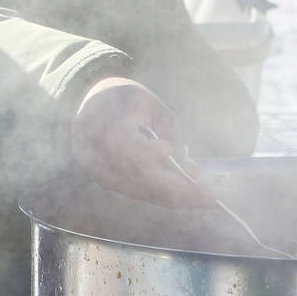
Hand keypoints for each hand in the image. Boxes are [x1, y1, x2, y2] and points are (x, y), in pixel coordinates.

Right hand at [71, 76, 214, 206]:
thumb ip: (170, 132)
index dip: (163, 165)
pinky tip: (180, 195)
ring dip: (170, 196)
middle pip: (139, 179)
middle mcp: (96, 153)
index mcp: (105, 126)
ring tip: (200, 197)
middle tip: (208, 196)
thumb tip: (190, 169)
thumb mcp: (150, 104)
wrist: (88, 101)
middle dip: (176, 190)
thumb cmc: (123, 98)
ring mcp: (96, 169)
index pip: (133, 152)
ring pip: (138, 190)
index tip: (195, 170)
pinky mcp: (101, 179)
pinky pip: (133, 191)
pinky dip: (157, 194)